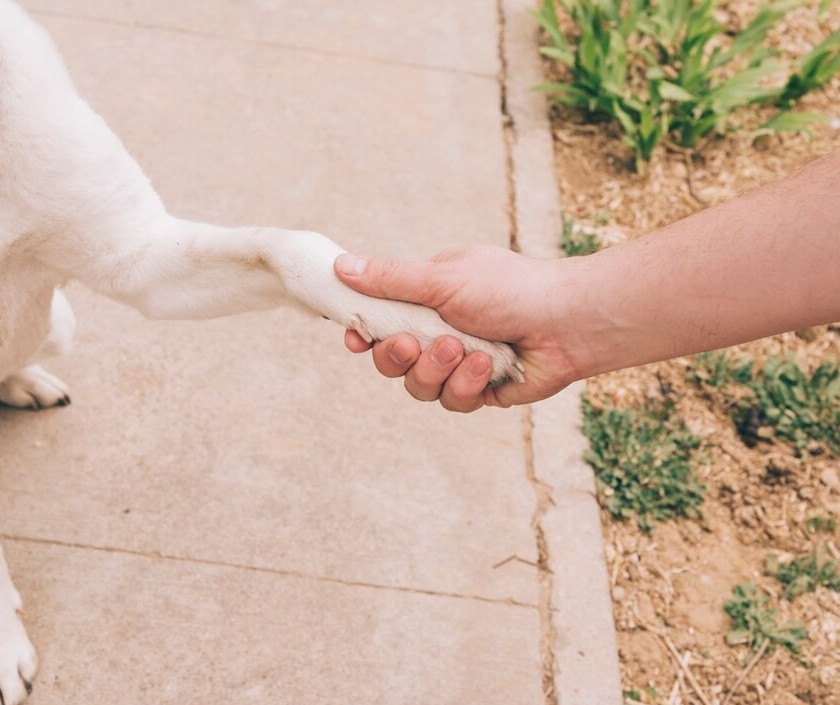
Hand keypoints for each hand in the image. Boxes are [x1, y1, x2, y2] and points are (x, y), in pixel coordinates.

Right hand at [334, 245, 580, 411]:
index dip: (364, 334)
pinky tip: (488, 366)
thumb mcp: (443, 278)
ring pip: (419, 386)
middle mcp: (440, 333)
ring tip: (463, 350)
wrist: (567, 321)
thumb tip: (341, 265)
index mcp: (428, 300)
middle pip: (392, 361)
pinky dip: (467, 384)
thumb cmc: (510, 289)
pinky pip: (453, 401)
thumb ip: (390, 279)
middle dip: (398, 357)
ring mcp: (460, 364)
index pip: (381, 321)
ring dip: (437, 370)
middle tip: (412, 343)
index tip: (356, 338)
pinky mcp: (481, 391)